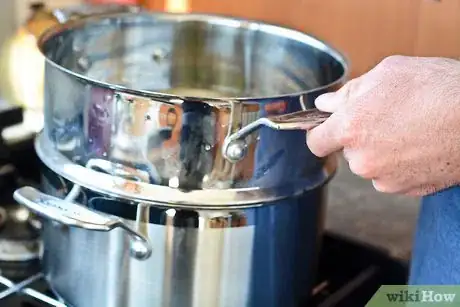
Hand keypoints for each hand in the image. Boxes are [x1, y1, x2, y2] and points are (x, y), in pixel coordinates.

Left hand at [307, 55, 459, 195]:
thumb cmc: (438, 89)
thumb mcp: (388, 73)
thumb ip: (349, 92)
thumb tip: (326, 104)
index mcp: (350, 128)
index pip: (316, 142)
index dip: (320, 133)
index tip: (326, 129)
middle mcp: (362, 159)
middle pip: (348, 151)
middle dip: (359, 136)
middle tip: (386, 117)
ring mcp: (384, 178)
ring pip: (370, 164)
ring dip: (381, 150)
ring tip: (409, 129)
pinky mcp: (405, 189)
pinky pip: (391, 175)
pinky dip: (399, 164)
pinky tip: (419, 145)